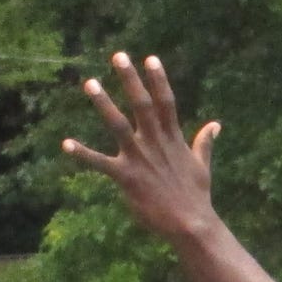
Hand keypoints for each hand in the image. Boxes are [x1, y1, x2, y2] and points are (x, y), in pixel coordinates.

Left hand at [63, 52, 222, 243]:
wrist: (191, 224)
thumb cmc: (197, 197)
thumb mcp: (202, 166)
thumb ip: (204, 143)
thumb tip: (216, 125)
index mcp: (173, 139)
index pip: (166, 102)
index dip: (158, 79)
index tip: (150, 58)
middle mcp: (155, 143)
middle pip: (142, 104)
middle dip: (130, 79)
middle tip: (118, 56)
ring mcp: (140, 158)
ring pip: (118, 125)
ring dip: (104, 103)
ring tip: (90, 83)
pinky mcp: (127, 177)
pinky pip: (100, 163)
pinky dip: (83, 154)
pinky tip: (66, 144)